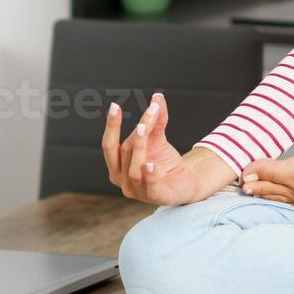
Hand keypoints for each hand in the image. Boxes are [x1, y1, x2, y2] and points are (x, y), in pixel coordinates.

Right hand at [102, 92, 234, 205]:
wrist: (185, 182)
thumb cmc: (164, 162)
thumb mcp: (158, 139)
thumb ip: (156, 120)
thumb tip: (157, 96)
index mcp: (117, 165)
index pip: (109, 145)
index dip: (111, 126)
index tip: (114, 106)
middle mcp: (123, 180)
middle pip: (124, 153)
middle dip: (134, 133)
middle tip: (146, 115)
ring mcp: (138, 191)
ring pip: (135, 169)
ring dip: (140, 147)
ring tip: (143, 128)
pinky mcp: (156, 197)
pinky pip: (151, 186)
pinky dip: (150, 176)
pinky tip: (151, 165)